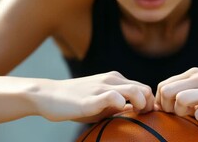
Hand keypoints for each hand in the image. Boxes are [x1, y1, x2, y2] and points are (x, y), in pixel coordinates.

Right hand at [28, 71, 153, 122]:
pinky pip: (113, 97)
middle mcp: (111, 79)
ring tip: (134, 115)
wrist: (47, 95)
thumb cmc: (75, 102)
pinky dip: (121, 104)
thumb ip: (117, 104)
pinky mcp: (91, 97)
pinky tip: (117, 112)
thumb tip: (136, 112)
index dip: (149, 102)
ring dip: (140, 104)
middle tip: (142, 118)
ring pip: (134, 90)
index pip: (143, 87)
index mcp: (115, 80)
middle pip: (144, 88)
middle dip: (149, 105)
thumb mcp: (100, 102)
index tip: (145, 115)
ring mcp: (102, 87)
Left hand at [155, 67, 197, 120]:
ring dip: (182, 112)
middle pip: (167, 91)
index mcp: (194, 73)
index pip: (163, 86)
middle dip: (168, 107)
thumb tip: (163, 106)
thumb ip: (187, 91)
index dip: (162, 102)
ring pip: (181, 98)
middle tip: (180, 114)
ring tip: (193, 115)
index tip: (173, 110)